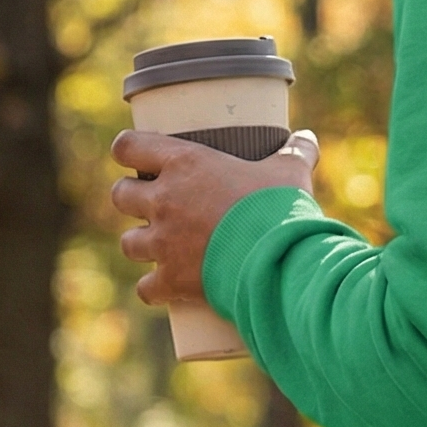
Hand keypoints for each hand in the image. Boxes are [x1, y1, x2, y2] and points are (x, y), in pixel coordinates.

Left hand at [110, 128, 319, 307]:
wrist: (278, 260)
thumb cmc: (281, 208)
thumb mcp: (292, 171)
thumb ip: (296, 152)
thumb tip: (307, 138)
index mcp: (186, 165)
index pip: (129, 147)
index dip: (128, 150)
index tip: (135, 156)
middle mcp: (164, 201)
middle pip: (120, 194)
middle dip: (132, 198)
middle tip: (155, 203)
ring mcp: (162, 243)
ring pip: (127, 242)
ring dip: (141, 243)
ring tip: (161, 245)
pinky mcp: (170, 279)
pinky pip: (145, 287)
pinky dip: (154, 288)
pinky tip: (167, 288)